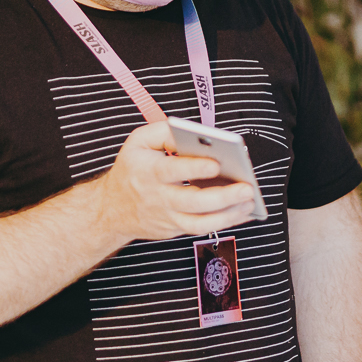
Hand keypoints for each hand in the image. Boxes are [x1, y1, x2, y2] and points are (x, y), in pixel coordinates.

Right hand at [96, 120, 259, 242]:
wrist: (112, 210)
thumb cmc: (132, 170)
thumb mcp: (138, 142)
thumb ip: (164, 132)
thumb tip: (192, 133)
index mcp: (149, 171)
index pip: (172, 170)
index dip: (195, 168)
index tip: (217, 163)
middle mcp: (159, 197)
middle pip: (192, 202)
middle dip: (222, 196)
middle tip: (246, 187)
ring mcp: (168, 217)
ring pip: (200, 223)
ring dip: (229, 215)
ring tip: (249, 201)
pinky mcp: (175, 229)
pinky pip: (203, 229)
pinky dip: (226, 221)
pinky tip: (244, 211)